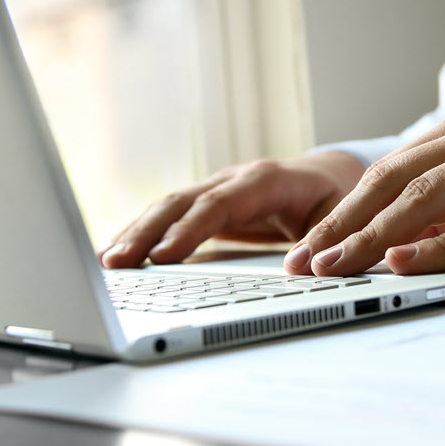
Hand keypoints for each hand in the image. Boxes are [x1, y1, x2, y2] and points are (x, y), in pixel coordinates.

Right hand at [99, 151, 364, 267]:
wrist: (328, 178)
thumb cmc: (334, 198)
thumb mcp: (339, 216)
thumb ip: (321, 239)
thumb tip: (300, 267)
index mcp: (266, 180)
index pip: (220, 203)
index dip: (191, 228)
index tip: (165, 255)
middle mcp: (233, 180)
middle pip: (182, 202)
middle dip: (148, 232)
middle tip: (119, 262)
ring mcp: (215, 190)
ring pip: (168, 208)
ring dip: (136, 233)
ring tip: (106, 262)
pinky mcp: (204, 206)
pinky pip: (168, 218)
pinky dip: (142, 234)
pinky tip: (117, 253)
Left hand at [283, 106, 444, 275]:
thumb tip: (394, 244)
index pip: (389, 173)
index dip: (344, 213)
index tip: (309, 249)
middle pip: (395, 181)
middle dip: (344, 226)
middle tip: (306, 263)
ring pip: (427, 197)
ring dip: (376, 237)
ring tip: (339, 267)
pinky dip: (439, 247)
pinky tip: (404, 264)